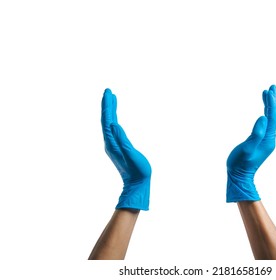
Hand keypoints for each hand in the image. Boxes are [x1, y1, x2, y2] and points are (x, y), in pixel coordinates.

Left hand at [101, 88, 151, 209]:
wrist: (137, 185)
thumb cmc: (138, 171)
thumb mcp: (131, 155)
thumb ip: (122, 139)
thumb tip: (113, 124)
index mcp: (112, 143)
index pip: (107, 121)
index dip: (108, 106)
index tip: (108, 93)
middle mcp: (110, 143)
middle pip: (106, 120)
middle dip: (107, 105)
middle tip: (108, 91)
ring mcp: (113, 145)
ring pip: (109, 124)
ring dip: (110, 111)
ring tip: (112, 99)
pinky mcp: (117, 147)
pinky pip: (112, 129)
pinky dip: (113, 119)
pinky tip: (115, 117)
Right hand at [226, 85, 275, 201]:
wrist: (239, 176)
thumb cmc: (240, 164)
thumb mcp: (246, 149)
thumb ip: (255, 134)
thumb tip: (263, 118)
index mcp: (268, 139)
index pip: (271, 118)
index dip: (271, 104)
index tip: (270, 91)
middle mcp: (269, 138)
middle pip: (273, 116)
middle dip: (273, 101)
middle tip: (272, 87)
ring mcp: (265, 140)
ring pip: (270, 119)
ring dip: (269, 106)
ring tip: (267, 93)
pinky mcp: (260, 141)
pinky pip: (265, 124)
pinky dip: (265, 114)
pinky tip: (262, 111)